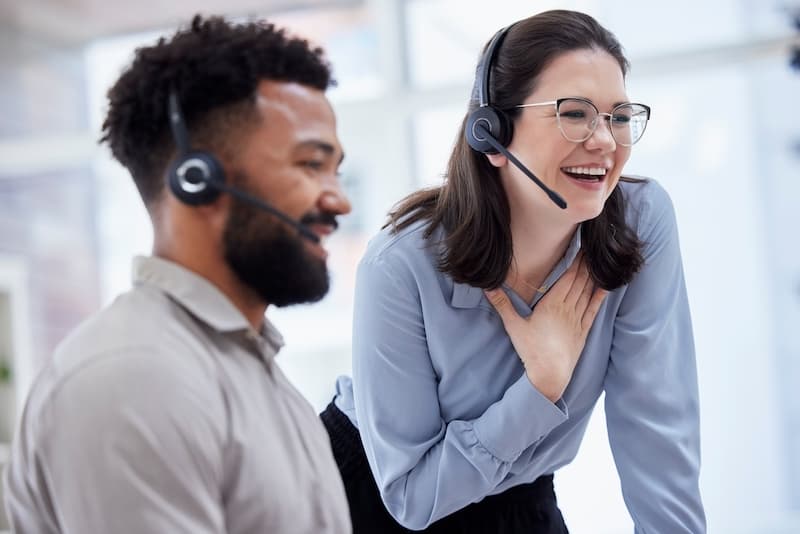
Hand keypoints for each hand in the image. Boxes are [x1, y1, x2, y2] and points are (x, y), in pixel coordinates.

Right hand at [485, 254, 607, 402]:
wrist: (550, 375)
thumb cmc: (531, 350)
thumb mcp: (514, 326)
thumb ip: (502, 305)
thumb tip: (488, 287)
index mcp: (552, 304)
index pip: (567, 277)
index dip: (576, 261)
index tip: (581, 247)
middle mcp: (568, 309)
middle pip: (580, 281)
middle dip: (586, 264)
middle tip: (591, 248)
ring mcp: (577, 319)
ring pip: (587, 292)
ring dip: (593, 276)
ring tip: (598, 261)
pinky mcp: (583, 331)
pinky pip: (593, 309)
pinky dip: (599, 296)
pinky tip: (604, 286)